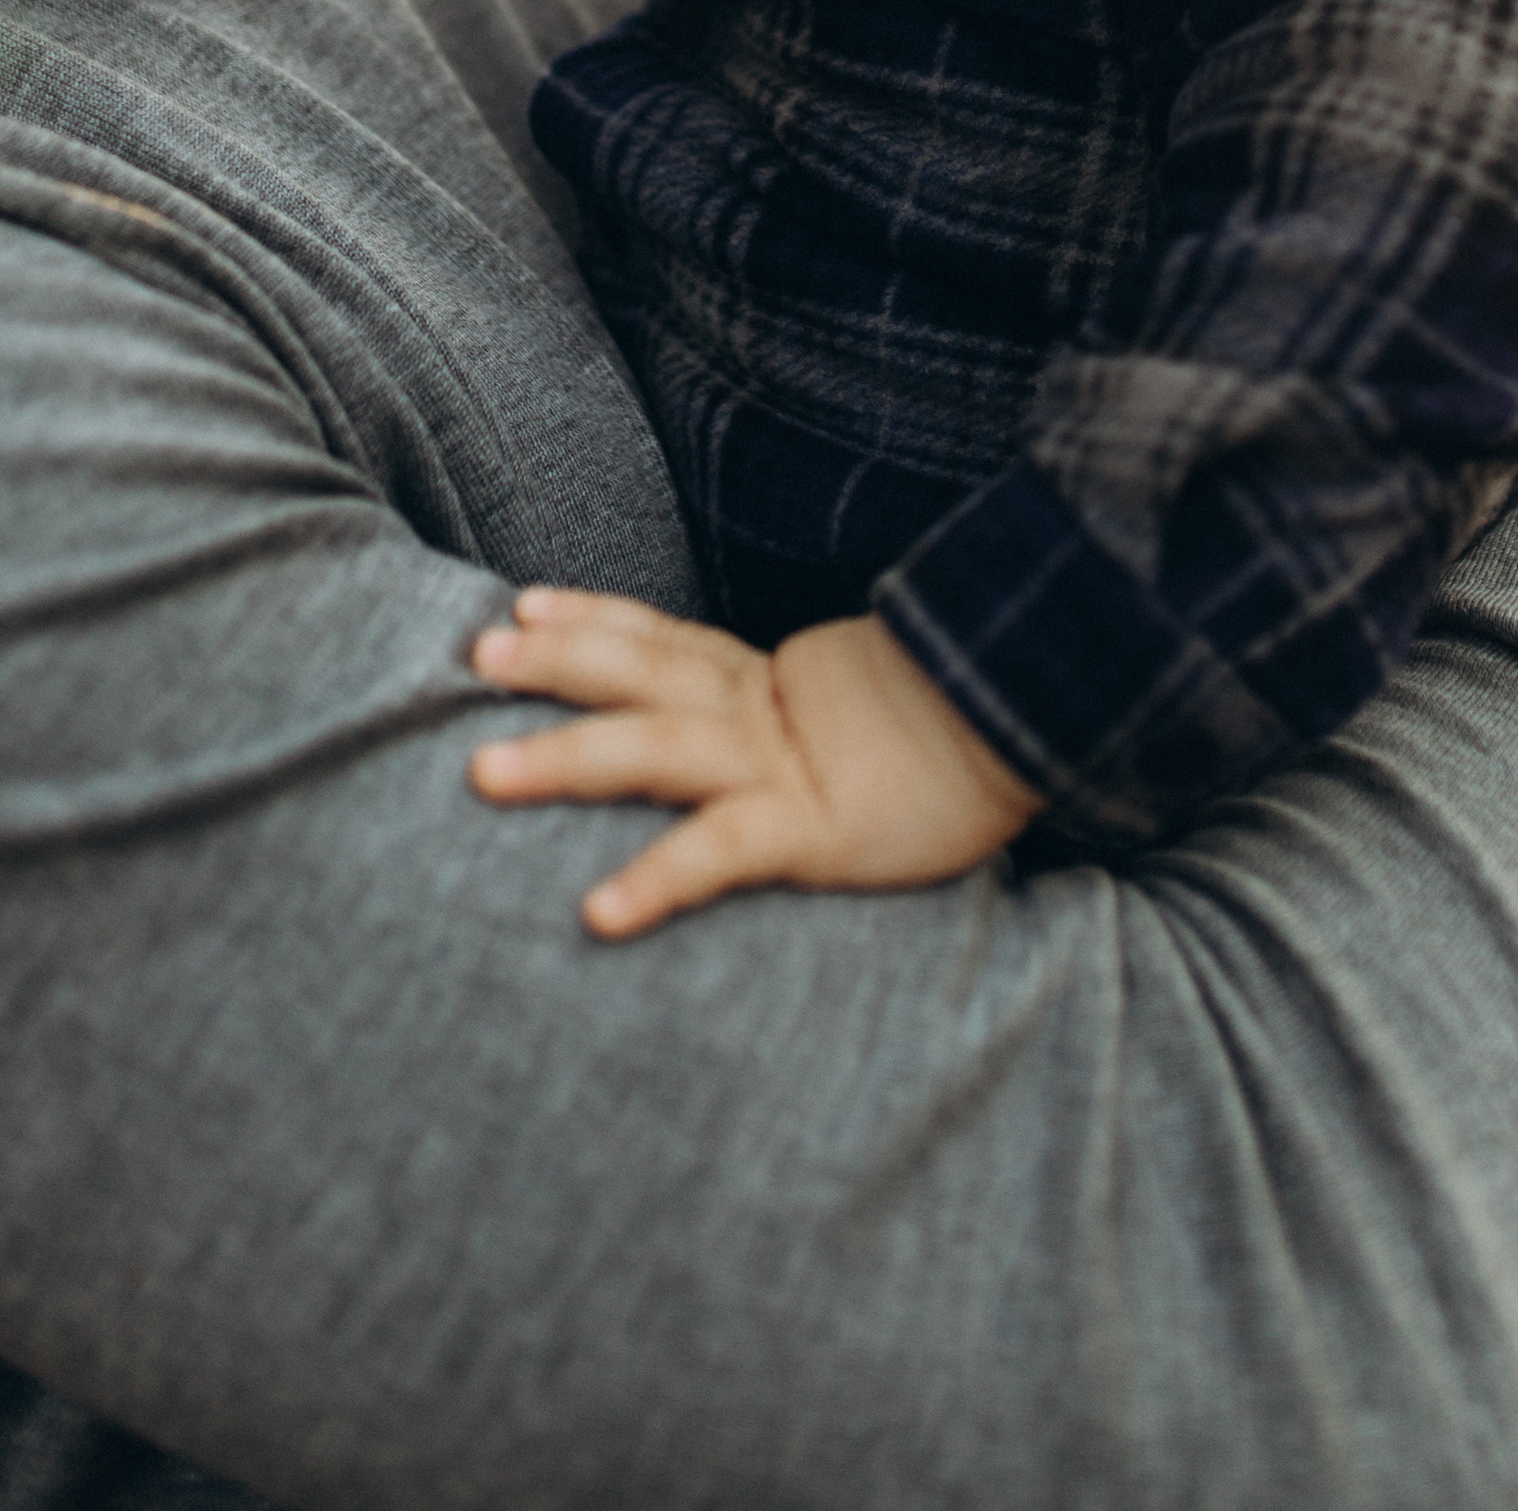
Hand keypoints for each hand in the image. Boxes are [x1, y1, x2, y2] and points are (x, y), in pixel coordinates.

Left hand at [467, 591, 1043, 935]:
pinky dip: (656, 878)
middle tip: (474, 652)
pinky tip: (598, 912)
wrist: (1043, 728)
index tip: (524, 606)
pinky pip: (721, 852)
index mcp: (774, 684)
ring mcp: (784, 766)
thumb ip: (811, 712)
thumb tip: (776, 719)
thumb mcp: (864, 714)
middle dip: (554, 661)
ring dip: (563, 757)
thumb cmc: (961, 737)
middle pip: (639, 672)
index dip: (594, 618)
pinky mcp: (814, 830)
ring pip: (654, 747)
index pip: (665, 639)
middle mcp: (763, 713)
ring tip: (481, 774)